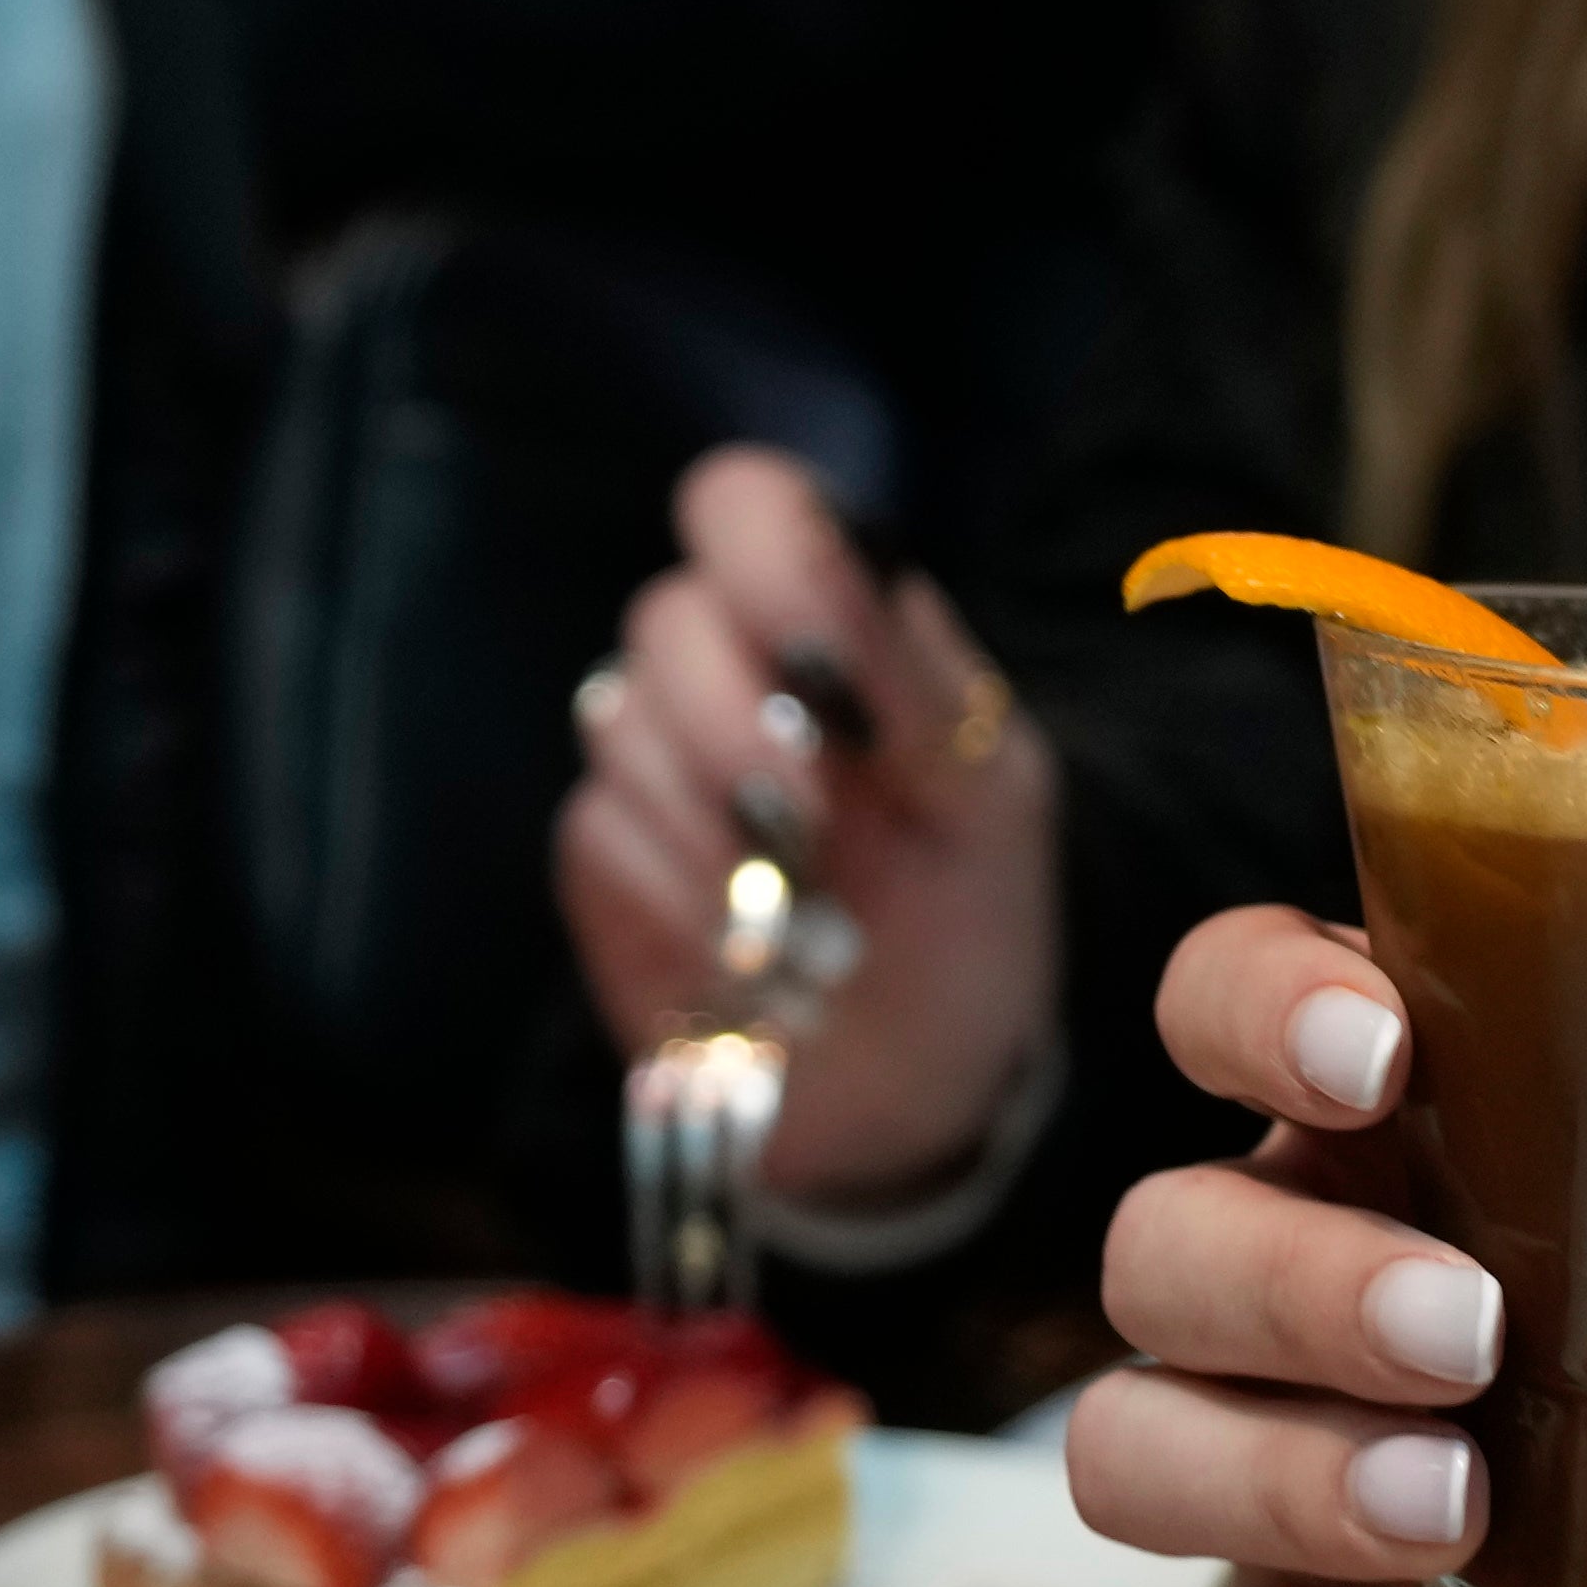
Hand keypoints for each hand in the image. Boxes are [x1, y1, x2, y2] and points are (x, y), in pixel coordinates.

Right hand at [554, 447, 1056, 1207]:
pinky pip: (597, 835)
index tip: (819, 670)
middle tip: (807, 829)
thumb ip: (910, 678)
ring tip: (812, 925)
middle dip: (736, 729)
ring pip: (617, 725)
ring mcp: (652, 757)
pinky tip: (753, 963)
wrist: (924, 1081)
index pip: (746, 505)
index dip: (765, 565)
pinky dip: (684, 908)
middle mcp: (726, 665)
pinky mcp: (604, 855)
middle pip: (666, 618)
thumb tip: (822, 567)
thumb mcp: (989, 798)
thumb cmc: (973, 911)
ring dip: (719, 839)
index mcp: (832, 616)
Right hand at [1063, 897, 1586, 1586]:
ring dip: (1285, 1480)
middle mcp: (1288, 1270)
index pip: (1228, 997)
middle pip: (1165, 1244)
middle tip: (1473, 1329)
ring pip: (1139, 1454)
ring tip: (1468, 1512)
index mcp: (1394, 1106)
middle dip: (1295, 1282)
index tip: (1378, 1041)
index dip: (1259, 1006)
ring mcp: (1272, 1469)